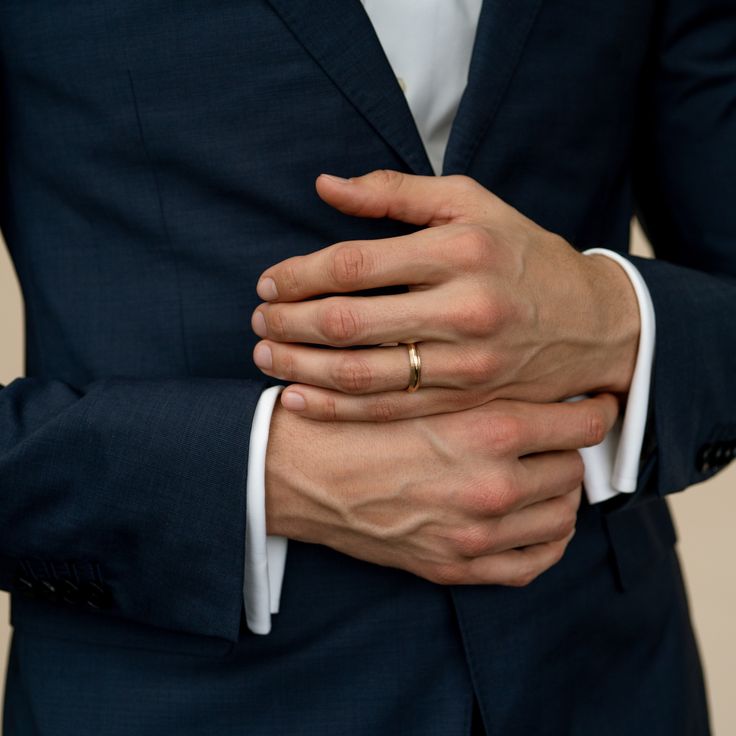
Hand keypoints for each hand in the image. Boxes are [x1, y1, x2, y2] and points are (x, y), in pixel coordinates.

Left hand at [251, 171, 639, 421]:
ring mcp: (465, 363)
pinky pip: (389, 410)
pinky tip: (298, 399)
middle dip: (290, 320)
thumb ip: (395, 193)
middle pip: (350, 321)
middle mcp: (463, 308)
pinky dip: (337, 408)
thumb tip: (325, 185)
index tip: (268, 280)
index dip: (300, 273)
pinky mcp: (465, 401)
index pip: (356, 263)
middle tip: (258, 317)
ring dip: (301, 365)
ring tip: (265, 354)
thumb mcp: (471, 204)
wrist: (592, 324)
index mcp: (460, 250)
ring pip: (362, 373)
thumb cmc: (523, 253)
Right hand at [265, 393, 617, 585]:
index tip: (596, 404)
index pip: (582, 424)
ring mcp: (477, 534)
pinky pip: (533, 562)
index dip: (596, 410)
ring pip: (562, 515)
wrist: (299, 472)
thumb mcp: (423, 386)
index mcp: (487, 430)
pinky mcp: (457, 566)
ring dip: (559, 492)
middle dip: (567, 449)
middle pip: (573, 469)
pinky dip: (546, 540)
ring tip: (542, 474)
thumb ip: (484, 388)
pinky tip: (537, 520)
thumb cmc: (354, 421)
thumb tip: (541, 389)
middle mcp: (493, 485)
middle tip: (554, 436)